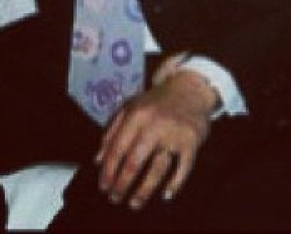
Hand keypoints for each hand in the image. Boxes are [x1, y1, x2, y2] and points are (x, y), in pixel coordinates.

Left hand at [95, 68, 215, 210]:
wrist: (190, 88)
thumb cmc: (155, 102)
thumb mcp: (130, 107)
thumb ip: (111, 131)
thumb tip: (98, 160)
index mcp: (137, 115)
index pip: (117, 149)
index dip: (108, 171)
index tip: (103, 187)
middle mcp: (155, 124)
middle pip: (134, 162)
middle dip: (122, 184)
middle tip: (115, 198)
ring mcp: (175, 133)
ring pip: (157, 168)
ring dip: (144, 190)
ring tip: (134, 203)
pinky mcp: (192, 140)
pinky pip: (184, 167)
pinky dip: (176, 183)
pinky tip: (166, 195)